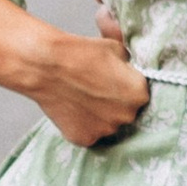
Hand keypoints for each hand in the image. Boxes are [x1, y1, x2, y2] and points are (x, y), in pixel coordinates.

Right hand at [0, 0, 148, 147]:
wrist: (47, 65)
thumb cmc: (81, 52)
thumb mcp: (115, 46)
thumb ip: (128, 60)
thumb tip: (130, 60)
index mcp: (139, 93)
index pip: (139, 93)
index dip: (126, 85)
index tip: (113, 80)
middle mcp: (127, 116)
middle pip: (125, 111)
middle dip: (115, 102)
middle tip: (96, 88)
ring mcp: (105, 130)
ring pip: (107, 124)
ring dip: (99, 114)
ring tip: (82, 96)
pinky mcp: (84, 139)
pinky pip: (88, 132)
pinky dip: (82, 123)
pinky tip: (72, 106)